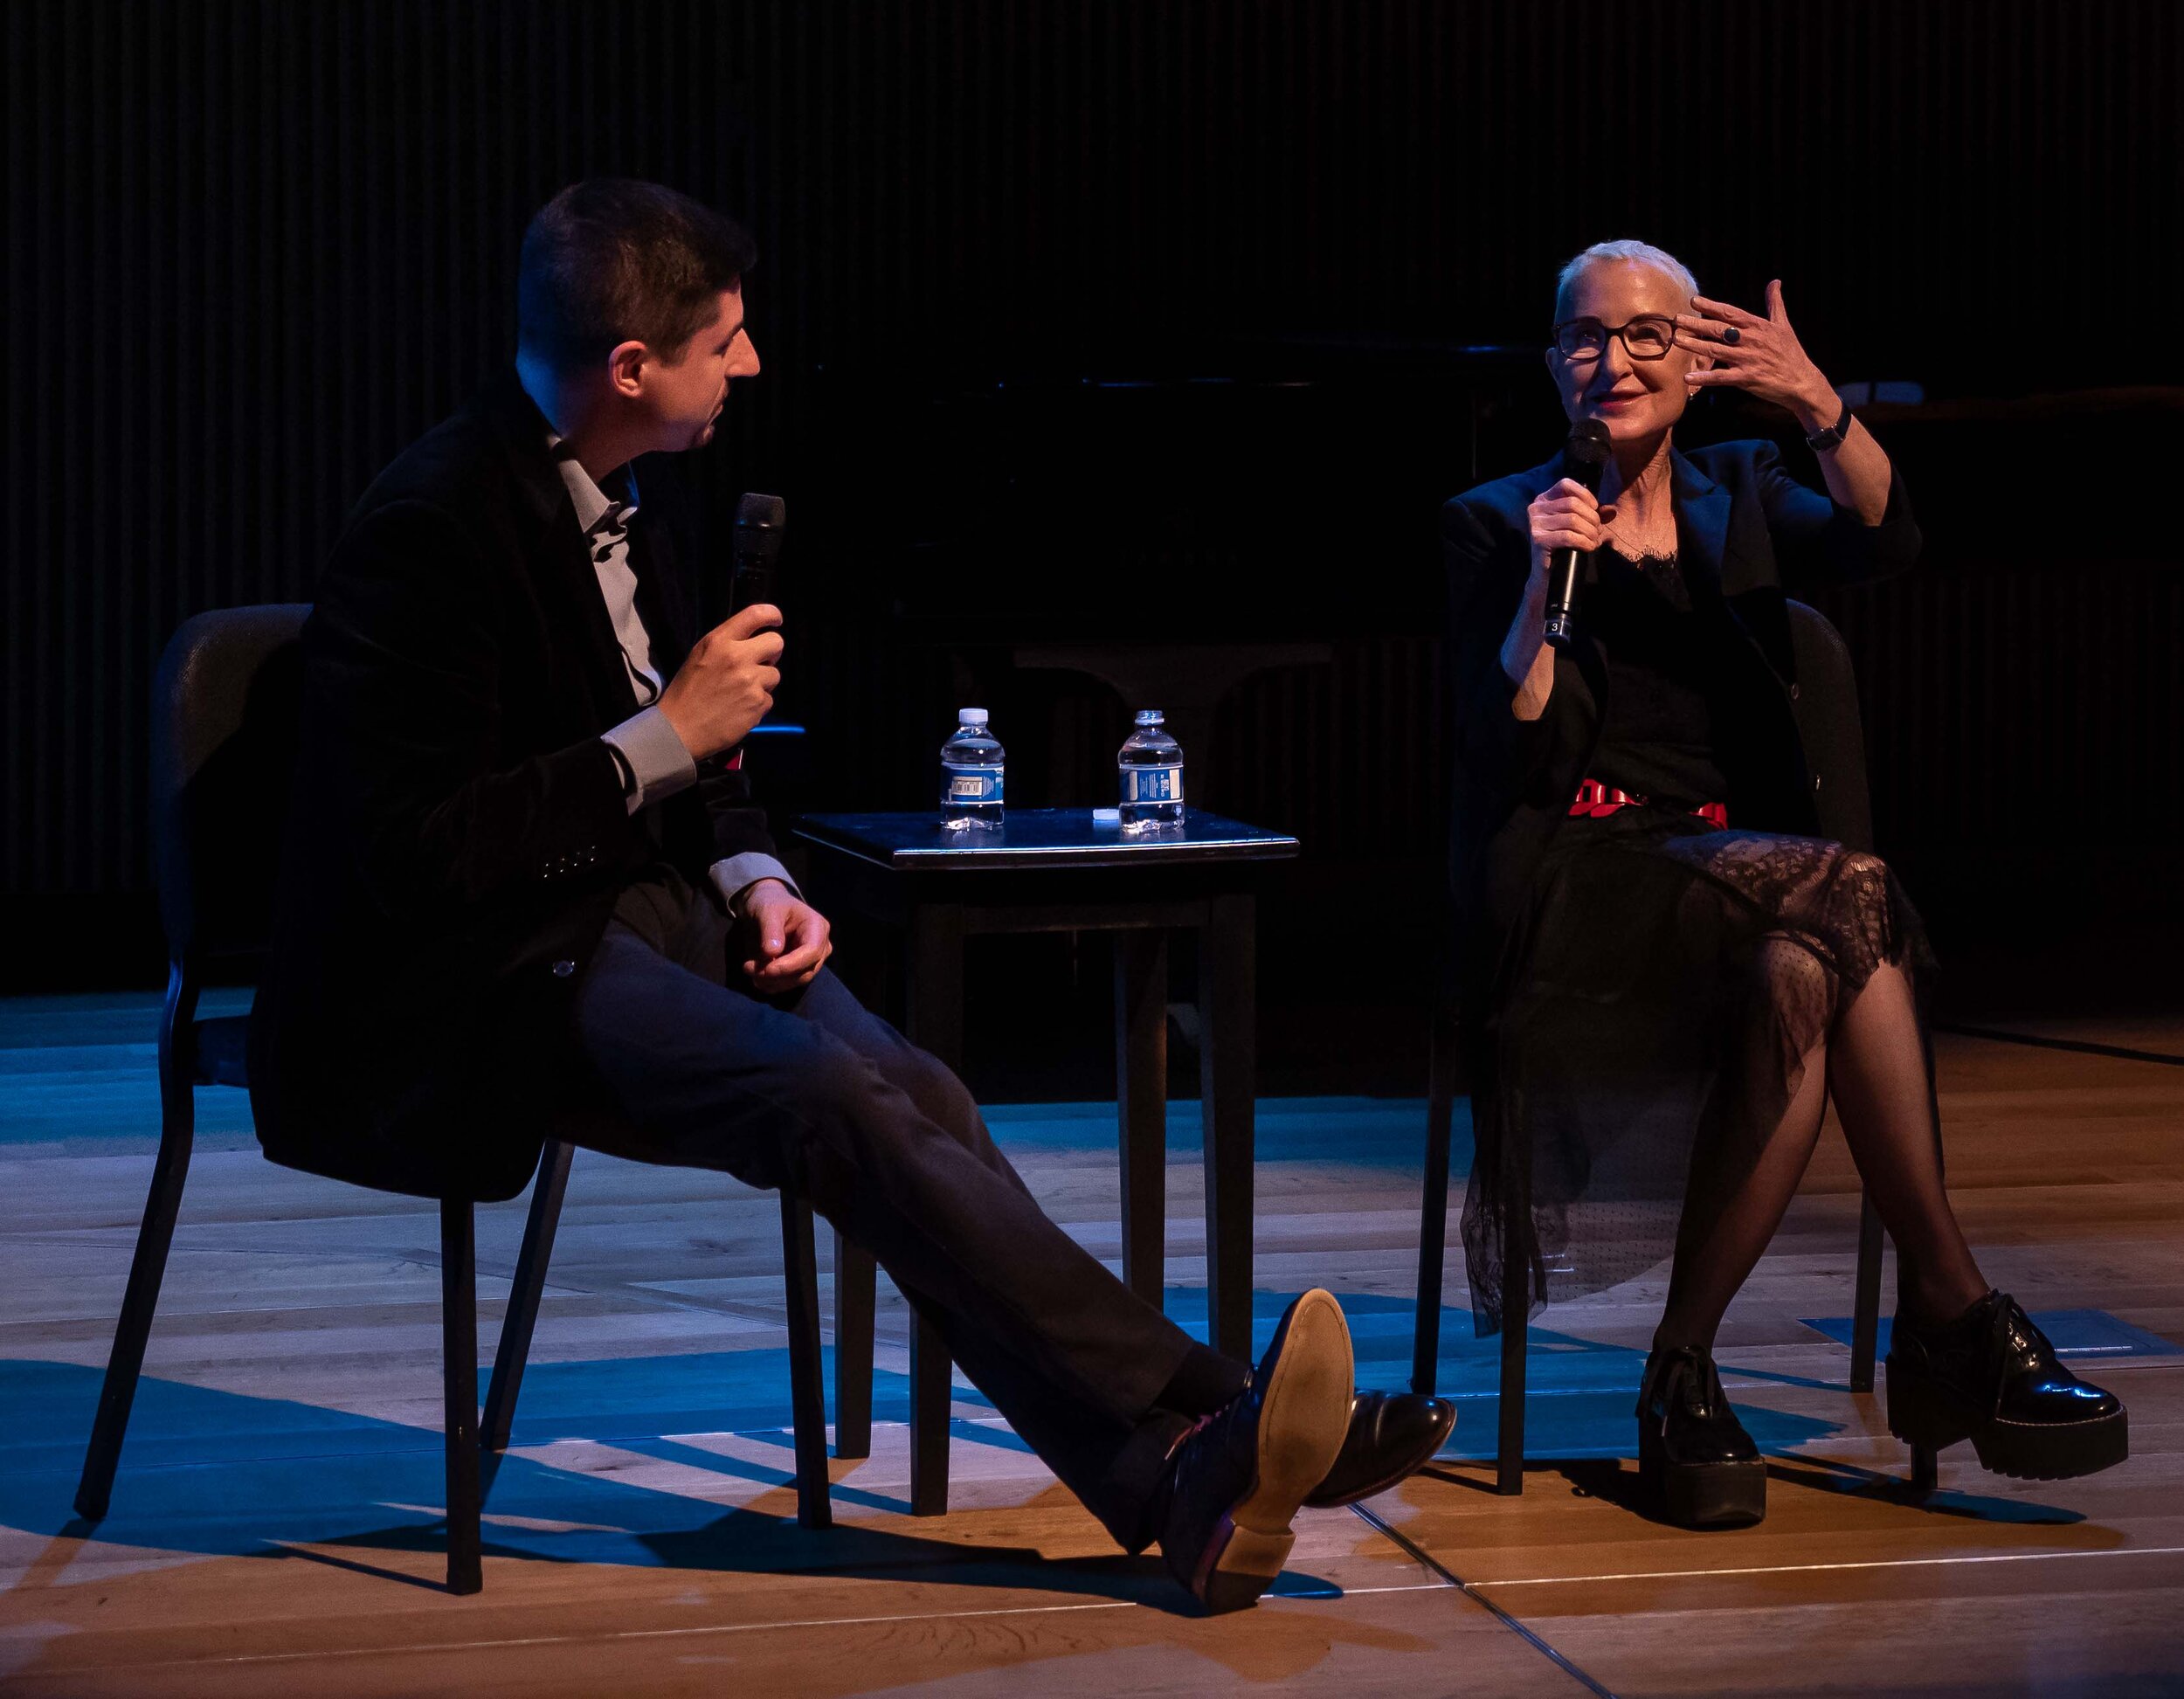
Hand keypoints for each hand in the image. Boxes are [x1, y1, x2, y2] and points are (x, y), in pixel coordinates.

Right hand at [657, 603, 783, 761]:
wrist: (679, 729)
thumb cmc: (686, 693)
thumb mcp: (699, 656)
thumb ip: (725, 645)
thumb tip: (751, 642)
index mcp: (719, 641)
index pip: (755, 614)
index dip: (772, 614)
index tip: (776, 620)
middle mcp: (738, 657)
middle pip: (776, 642)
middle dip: (772, 652)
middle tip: (761, 663)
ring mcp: (750, 681)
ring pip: (775, 674)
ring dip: (763, 682)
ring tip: (741, 692)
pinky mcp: (758, 703)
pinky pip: (769, 698)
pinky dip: (758, 704)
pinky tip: (740, 709)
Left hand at [739, 879, 831, 993]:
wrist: (765, 906)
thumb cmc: (768, 903)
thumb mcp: (766, 910)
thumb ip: (770, 930)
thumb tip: (771, 953)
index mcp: (817, 927)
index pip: (811, 952)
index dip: (790, 965)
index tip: (766, 970)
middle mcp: (821, 946)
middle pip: (806, 971)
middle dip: (778, 976)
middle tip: (748, 969)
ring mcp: (812, 960)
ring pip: (797, 981)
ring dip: (772, 982)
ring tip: (749, 971)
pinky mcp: (800, 969)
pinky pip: (789, 983)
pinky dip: (771, 984)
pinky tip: (755, 977)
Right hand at [1526, 477, 1617, 579]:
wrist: (1548, 573)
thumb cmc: (1564, 545)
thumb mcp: (1579, 524)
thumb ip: (1593, 514)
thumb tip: (1611, 510)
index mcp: (1543, 499)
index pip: (1565, 484)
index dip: (1584, 494)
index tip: (1595, 509)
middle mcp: (1536, 508)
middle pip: (1572, 503)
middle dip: (1592, 517)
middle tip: (1598, 531)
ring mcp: (1535, 524)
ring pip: (1572, 520)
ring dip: (1590, 531)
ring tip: (1595, 540)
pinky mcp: (1538, 540)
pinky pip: (1568, 536)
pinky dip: (1584, 542)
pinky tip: (1589, 547)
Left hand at [1675, 280, 1836, 425]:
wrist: (1801, 381)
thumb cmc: (1791, 353)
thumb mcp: (1784, 325)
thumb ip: (1775, 303)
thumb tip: (1775, 282)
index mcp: (1758, 326)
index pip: (1730, 313)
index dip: (1711, 307)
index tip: (1694, 301)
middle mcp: (1751, 340)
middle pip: (1718, 330)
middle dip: (1696, 323)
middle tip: (1676, 319)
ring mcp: (1747, 359)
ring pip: (1716, 350)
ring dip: (1694, 345)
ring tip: (1676, 340)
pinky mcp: (1746, 378)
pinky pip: (1721, 378)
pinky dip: (1704, 378)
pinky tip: (1687, 377)